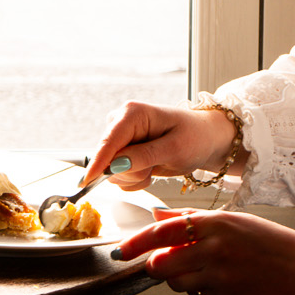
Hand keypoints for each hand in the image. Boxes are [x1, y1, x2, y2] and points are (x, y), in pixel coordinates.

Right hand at [86, 101, 238, 190]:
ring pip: (112, 170)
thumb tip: (115, 165)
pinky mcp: (122, 151)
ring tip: (155, 167)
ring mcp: (120, 138)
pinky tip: (150, 170)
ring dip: (134, 177)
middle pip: (108, 159)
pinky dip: (135, 179)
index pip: (109, 141)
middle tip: (154, 168)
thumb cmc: (195, 138)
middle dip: (130, 171)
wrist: (206, 140)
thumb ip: (144, 156)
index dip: (98, 162)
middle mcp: (120, 123)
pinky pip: (118, 175)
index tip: (88, 181)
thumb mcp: (175, 149)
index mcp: (132, 113)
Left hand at [116, 209, 294, 294]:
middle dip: (157, 266)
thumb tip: (157, 216)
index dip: (137, 242)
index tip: (122, 250)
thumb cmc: (275, 244)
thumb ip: (195, 220)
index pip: (163, 232)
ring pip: (177, 284)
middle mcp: (215, 249)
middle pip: (161, 264)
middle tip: (165, 263)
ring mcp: (221, 277)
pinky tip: (224, 284)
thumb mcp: (237, 221)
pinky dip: (202, 292)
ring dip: (180, 280)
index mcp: (217, 224)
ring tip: (203, 271)